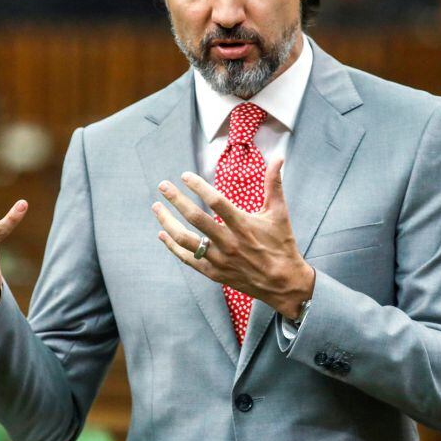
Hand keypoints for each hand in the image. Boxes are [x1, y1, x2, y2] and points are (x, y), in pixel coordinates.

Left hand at [151, 159, 314, 318]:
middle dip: (176, 200)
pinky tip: (162, 234)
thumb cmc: (281, 244)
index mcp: (244, 225)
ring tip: (156, 208)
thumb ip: (274, 184)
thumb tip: (278, 157)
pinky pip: (188, 259)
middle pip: (195, 219)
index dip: (199, 187)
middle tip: (163, 186)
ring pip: (185, 240)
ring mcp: (219, 260)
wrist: (283, 283)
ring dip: (167, 222)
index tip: (185, 175)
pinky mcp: (214, 273)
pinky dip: (172, 247)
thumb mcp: (279, 213)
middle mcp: (229, 243)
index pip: (217, 201)